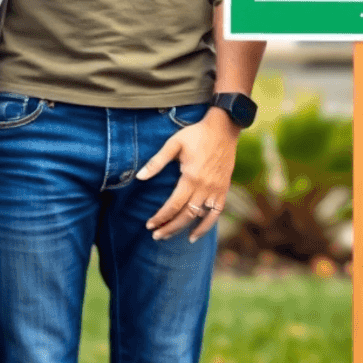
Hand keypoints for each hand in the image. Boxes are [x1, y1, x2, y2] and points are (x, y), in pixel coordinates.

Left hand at [139, 108, 239, 243]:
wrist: (223, 128)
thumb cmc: (197, 134)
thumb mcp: (174, 143)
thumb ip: (157, 161)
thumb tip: (139, 177)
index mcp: (191, 177)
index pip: (173, 205)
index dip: (160, 217)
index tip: (149, 225)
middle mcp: (204, 187)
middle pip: (185, 216)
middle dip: (168, 228)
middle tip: (155, 235)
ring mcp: (216, 190)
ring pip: (198, 217)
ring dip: (182, 229)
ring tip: (168, 235)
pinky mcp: (223, 189)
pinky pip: (215, 213)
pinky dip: (205, 227)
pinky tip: (194, 235)